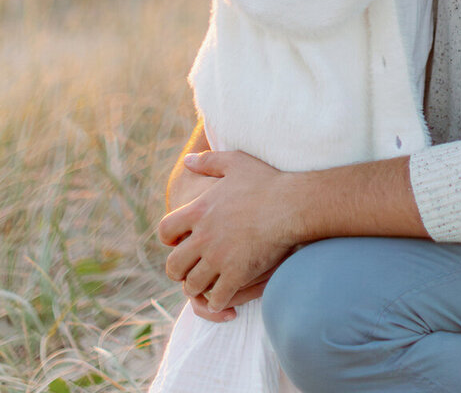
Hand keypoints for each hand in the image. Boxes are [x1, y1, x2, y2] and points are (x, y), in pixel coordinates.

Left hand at [158, 150, 295, 312]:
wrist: (293, 204)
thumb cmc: (267, 181)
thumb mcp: (235, 163)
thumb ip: (208, 161)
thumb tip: (186, 160)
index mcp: (199, 210)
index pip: (164, 231)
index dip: (168, 239)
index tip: (180, 241)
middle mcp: (203, 236)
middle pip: (173, 266)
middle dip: (178, 271)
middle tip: (190, 270)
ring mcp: (219, 258)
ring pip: (192, 286)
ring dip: (198, 287)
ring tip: (208, 285)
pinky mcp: (237, 274)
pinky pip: (216, 299)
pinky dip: (218, 302)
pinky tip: (226, 297)